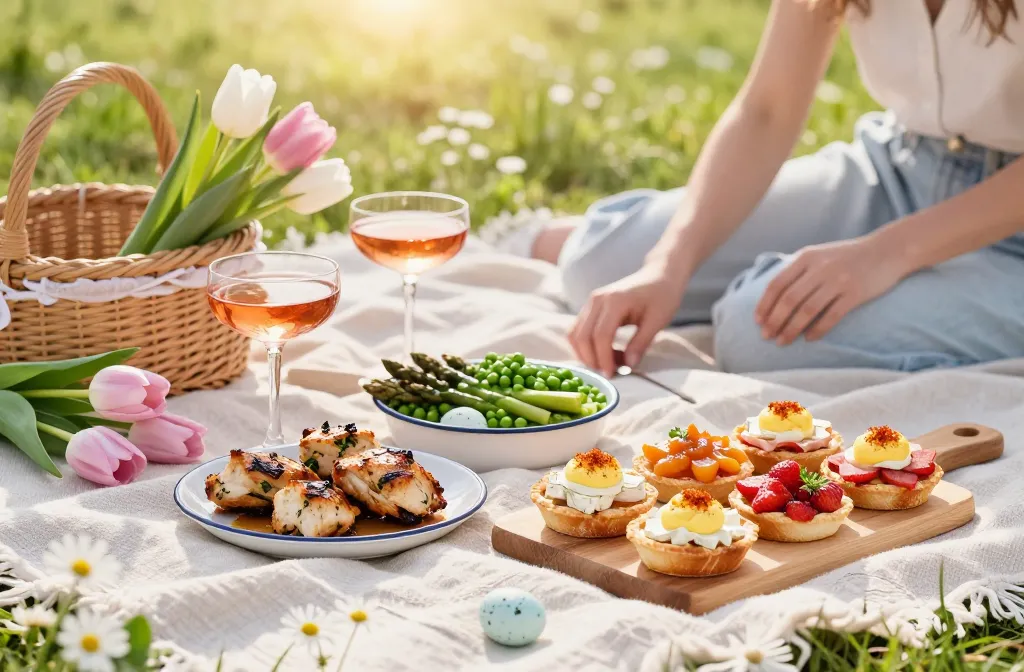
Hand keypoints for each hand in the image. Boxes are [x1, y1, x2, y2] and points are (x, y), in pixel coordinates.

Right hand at [569, 263, 687, 375]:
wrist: (659, 275)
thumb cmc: (662, 296)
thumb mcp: (657, 321)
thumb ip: (641, 343)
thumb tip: (628, 365)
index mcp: (614, 301)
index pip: (601, 335)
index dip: (604, 358)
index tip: (612, 374)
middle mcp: (597, 299)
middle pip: (582, 336)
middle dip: (592, 359)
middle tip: (609, 372)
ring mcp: (590, 302)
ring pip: (575, 334)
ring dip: (586, 354)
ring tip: (608, 363)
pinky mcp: (590, 307)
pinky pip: (578, 330)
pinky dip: (586, 346)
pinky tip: (604, 353)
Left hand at [755, 236, 907, 344]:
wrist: (888, 250)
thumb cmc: (848, 257)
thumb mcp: (820, 255)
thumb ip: (799, 272)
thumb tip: (774, 300)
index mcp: (806, 257)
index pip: (777, 284)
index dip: (765, 305)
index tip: (758, 322)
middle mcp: (820, 267)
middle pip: (789, 299)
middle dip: (774, 320)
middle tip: (766, 337)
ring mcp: (838, 280)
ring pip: (807, 310)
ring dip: (792, 329)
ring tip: (783, 341)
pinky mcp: (855, 293)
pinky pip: (831, 316)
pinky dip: (818, 330)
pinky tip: (810, 339)